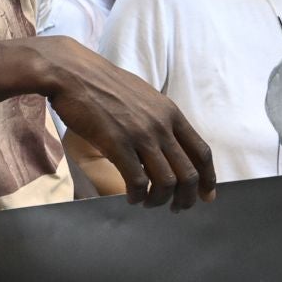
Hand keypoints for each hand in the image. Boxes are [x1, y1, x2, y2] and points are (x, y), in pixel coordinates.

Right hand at [34, 37, 217, 209]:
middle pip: (189, 173)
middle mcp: (161, 126)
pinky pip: (137, 181)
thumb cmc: (103, 83)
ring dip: (160, 200)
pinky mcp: (117, 144)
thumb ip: (158, 118)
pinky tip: (131, 197)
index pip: (201, 152)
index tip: (206, 196)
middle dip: (187, 198)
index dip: (208, 178)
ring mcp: (140, 135)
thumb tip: (163, 142)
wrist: (73, 73)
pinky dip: (137, 195)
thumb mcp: (142, 96)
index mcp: (171, 113)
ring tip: (149, 203)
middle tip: (177, 208)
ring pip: (166, 182)